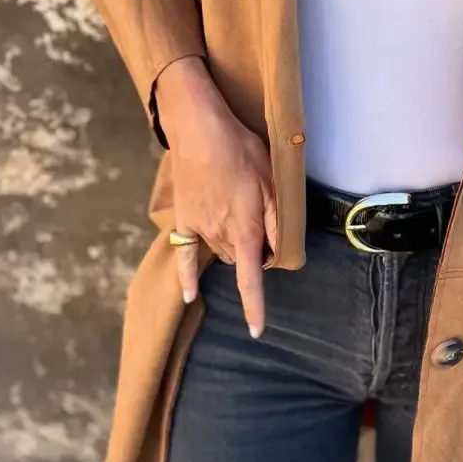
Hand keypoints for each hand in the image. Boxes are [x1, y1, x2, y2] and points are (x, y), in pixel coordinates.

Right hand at [154, 57, 276, 335]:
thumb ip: (276, 223)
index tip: (257, 330)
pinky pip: (185, 253)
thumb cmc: (242, 152)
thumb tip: (279, 254)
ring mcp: (199, 228)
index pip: (250, 280)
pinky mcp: (183, 218)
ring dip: (233, 248)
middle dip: (253, 254)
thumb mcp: (272, 184)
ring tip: (238, 217)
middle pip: (240, 260)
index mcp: (244, 231)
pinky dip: (187, 276)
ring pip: (221, 253)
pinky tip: (188, 295)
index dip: (254, 307)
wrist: (200, 130)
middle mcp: (220, 236)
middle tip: (262, 225)